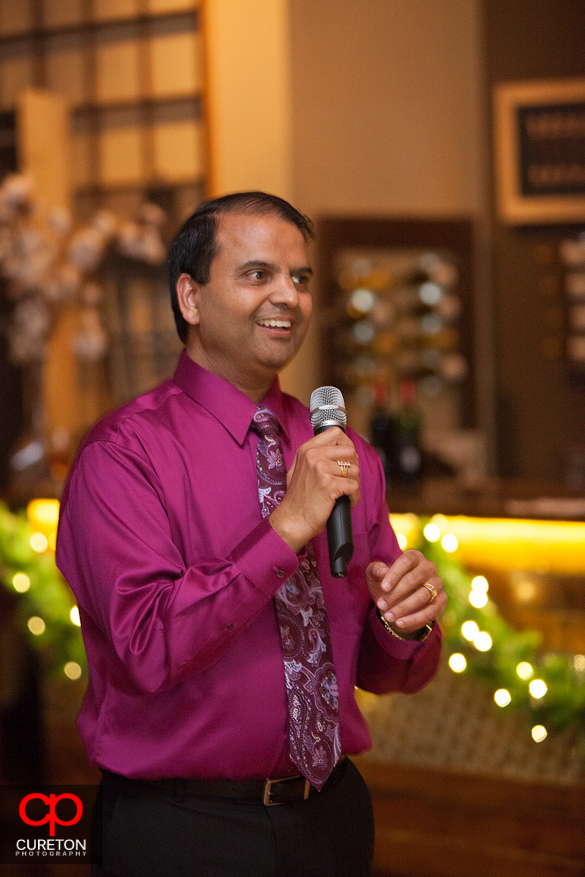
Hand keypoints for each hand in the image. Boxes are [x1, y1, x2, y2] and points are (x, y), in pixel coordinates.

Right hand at [269, 427, 359, 552]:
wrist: (292, 520)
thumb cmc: (299, 499)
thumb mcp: (300, 469)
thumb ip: (315, 456)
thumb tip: (341, 448)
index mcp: (307, 449)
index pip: (336, 433)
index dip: (347, 445)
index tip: (347, 459)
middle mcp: (313, 455)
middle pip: (350, 451)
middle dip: (353, 467)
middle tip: (347, 480)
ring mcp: (321, 468)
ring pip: (355, 470)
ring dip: (354, 484)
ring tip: (344, 493)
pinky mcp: (329, 484)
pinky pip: (354, 486)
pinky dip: (354, 497)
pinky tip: (346, 502)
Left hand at [366, 550, 445, 637]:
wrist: (397, 603)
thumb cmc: (386, 585)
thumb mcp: (375, 576)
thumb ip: (375, 570)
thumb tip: (382, 572)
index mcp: (414, 557)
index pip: (406, 561)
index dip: (394, 574)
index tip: (383, 587)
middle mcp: (429, 567)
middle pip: (414, 579)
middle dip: (396, 593)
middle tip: (381, 605)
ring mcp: (437, 584)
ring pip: (422, 596)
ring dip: (403, 608)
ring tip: (388, 616)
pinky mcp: (441, 600)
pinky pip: (430, 611)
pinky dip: (414, 619)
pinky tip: (399, 623)